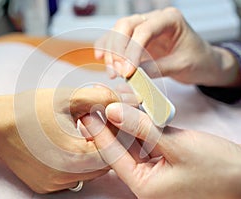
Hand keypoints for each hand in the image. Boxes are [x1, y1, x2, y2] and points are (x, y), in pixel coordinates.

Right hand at [0, 88, 118, 193]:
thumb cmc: (30, 109)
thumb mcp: (68, 97)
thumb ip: (102, 98)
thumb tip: (126, 102)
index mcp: (75, 157)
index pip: (115, 151)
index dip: (117, 134)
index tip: (112, 120)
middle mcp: (66, 177)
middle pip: (104, 164)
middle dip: (105, 143)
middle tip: (97, 124)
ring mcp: (55, 184)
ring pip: (89, 172)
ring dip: (92, 154)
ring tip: (81, 132)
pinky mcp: (46, 186)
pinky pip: (72, 176)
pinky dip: (77, 163)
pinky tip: (67, 145)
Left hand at [80, 103, 240, 198]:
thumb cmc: (218, 168)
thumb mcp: (176, 145)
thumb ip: (142, 128)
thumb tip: (113, 111)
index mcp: (145, 187)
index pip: (112, 156)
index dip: (97, 133)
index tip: (84, 114)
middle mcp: (146, 182)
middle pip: (119, 150)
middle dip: (106, 127)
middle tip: (92, 106)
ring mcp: (155, 173)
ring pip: (132, 145)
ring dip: (121, 126)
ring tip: (105, 105)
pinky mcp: (165, 163)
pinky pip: (145, 145)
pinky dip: (137, 129)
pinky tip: (128, 114)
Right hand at [95, 7, 239, 86]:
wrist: (201, 63)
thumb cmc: (197, 60)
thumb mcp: (181, 66)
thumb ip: (157, 69)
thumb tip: (133, 75)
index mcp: (170, 19)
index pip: (144, 30)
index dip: (132, 50)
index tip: (127, 71)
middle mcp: (153, 19)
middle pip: (125, 25)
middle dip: (117, 49)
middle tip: (117, 71)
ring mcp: (142, 27)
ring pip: (117, 32)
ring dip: (110, 52)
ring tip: (112, 72)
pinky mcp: (135, 39)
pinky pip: (116, 40)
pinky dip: (107, 48)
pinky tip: (101, 58)